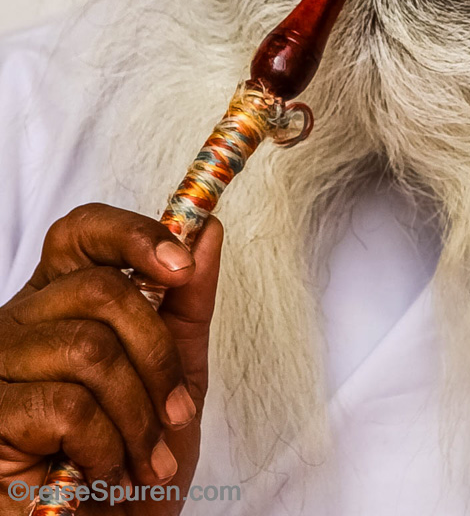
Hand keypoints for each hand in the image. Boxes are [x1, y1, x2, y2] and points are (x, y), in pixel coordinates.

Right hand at [0, 203, 222, 514]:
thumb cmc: (137, 467)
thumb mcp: (179, 377)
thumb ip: (189, 305)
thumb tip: (208, 232)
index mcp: (62, 302)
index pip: (82, 233)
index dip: (132, 235)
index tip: (182, 263)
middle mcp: (22, 322)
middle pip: (100, 289)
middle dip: (157, 354)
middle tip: (175, 413)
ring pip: (88, 348)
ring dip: (137, 415)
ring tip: (143, 461)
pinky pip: (67, 406)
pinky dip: (105, 448)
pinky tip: (103, 476)